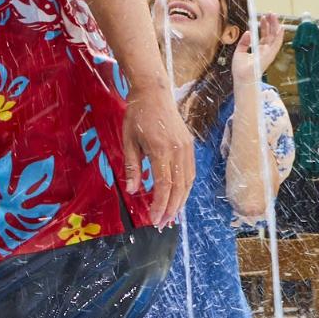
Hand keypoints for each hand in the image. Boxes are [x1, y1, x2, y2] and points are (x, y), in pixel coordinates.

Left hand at [121, 84, 193, 227]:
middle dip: (171, 209)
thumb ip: (132, 166)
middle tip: (162, 224)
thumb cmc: (137, 115)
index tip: (153, 218)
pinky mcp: (190, 146)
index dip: (160, 204)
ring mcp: (187, 149)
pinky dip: (184, 188)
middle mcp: (178, 151)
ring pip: (187, 182)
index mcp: (161, 150)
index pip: (164, 184)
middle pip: (179, 187)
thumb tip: (132, 190)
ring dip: (180, 201)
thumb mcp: (128, 140)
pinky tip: (177, 197)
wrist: (154, 93)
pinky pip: (190, 173)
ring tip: (170, 216)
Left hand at [232, 12, 283, 86]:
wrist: (241, 78)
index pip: (264, 35)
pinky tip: (280, 28)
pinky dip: (279, 36)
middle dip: (271, 23)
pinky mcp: (269, 55)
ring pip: (274, 36)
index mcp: (259, 49)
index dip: (264, 26)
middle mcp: (265, 50)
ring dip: (275, 25)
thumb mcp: (239, 51)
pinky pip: (276, 44)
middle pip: (270, 34)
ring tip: (273, 15)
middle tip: (270, 13)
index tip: (263, 17)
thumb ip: (244, 42)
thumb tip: (248, 32)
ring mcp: (268, 53)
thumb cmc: (241, 68)